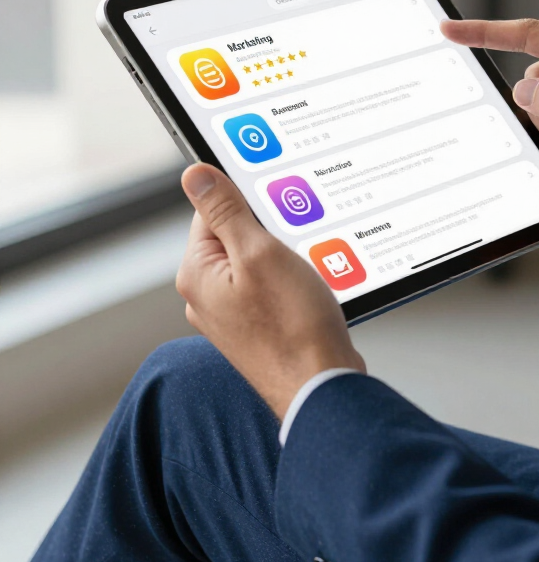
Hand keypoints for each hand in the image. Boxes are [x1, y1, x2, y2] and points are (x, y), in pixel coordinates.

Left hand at [177, 164, 364, 419]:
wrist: (320, 386)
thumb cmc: (293, 326)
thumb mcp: (260, 252)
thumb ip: (226, 211)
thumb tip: (195, 174)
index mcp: (197, 273)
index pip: (213, 211)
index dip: (251, 204)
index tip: (279, 212)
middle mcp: (206, 297)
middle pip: (237, 236)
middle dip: (271, 233)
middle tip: (297, 244)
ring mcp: (232, 316)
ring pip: (259, 263)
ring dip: (286, 259)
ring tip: (306, 275)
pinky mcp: (257, 329)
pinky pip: (271, 289)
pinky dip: (292, 284)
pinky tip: (310, 294)